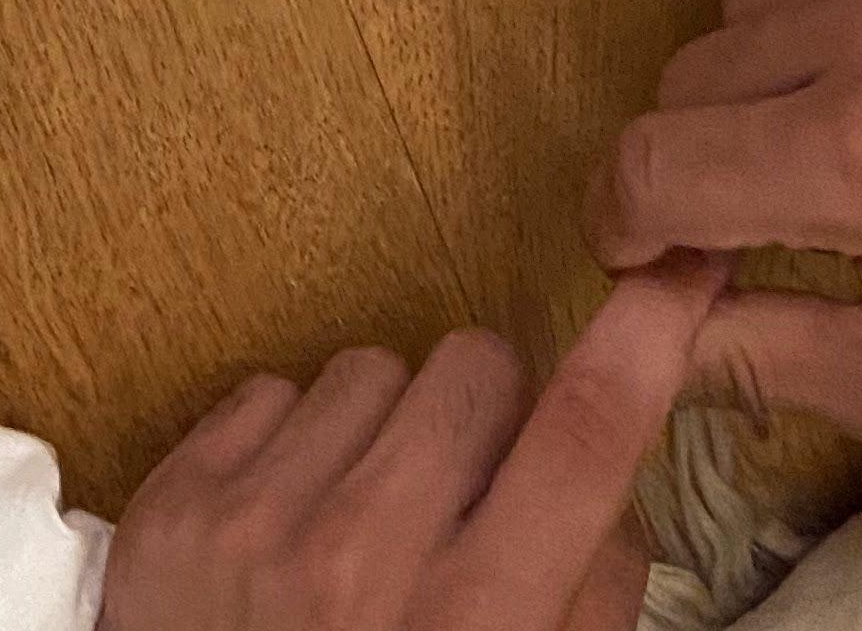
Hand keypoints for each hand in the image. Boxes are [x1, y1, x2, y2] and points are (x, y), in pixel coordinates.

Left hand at [98, 252, 726, 630]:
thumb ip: (588, 598)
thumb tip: (610, 480)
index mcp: (474, 622)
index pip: (584, 434)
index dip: (648, 333)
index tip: (684, 266)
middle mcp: (365, 559)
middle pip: (478, 365)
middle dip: (488, 417)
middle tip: (464, 505)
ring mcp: (258, 525)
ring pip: (373, 366)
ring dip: (385, 430)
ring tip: (364, 528)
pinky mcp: (177, 508)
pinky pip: (273, 389)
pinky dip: (293, 447)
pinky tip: (288, 532)